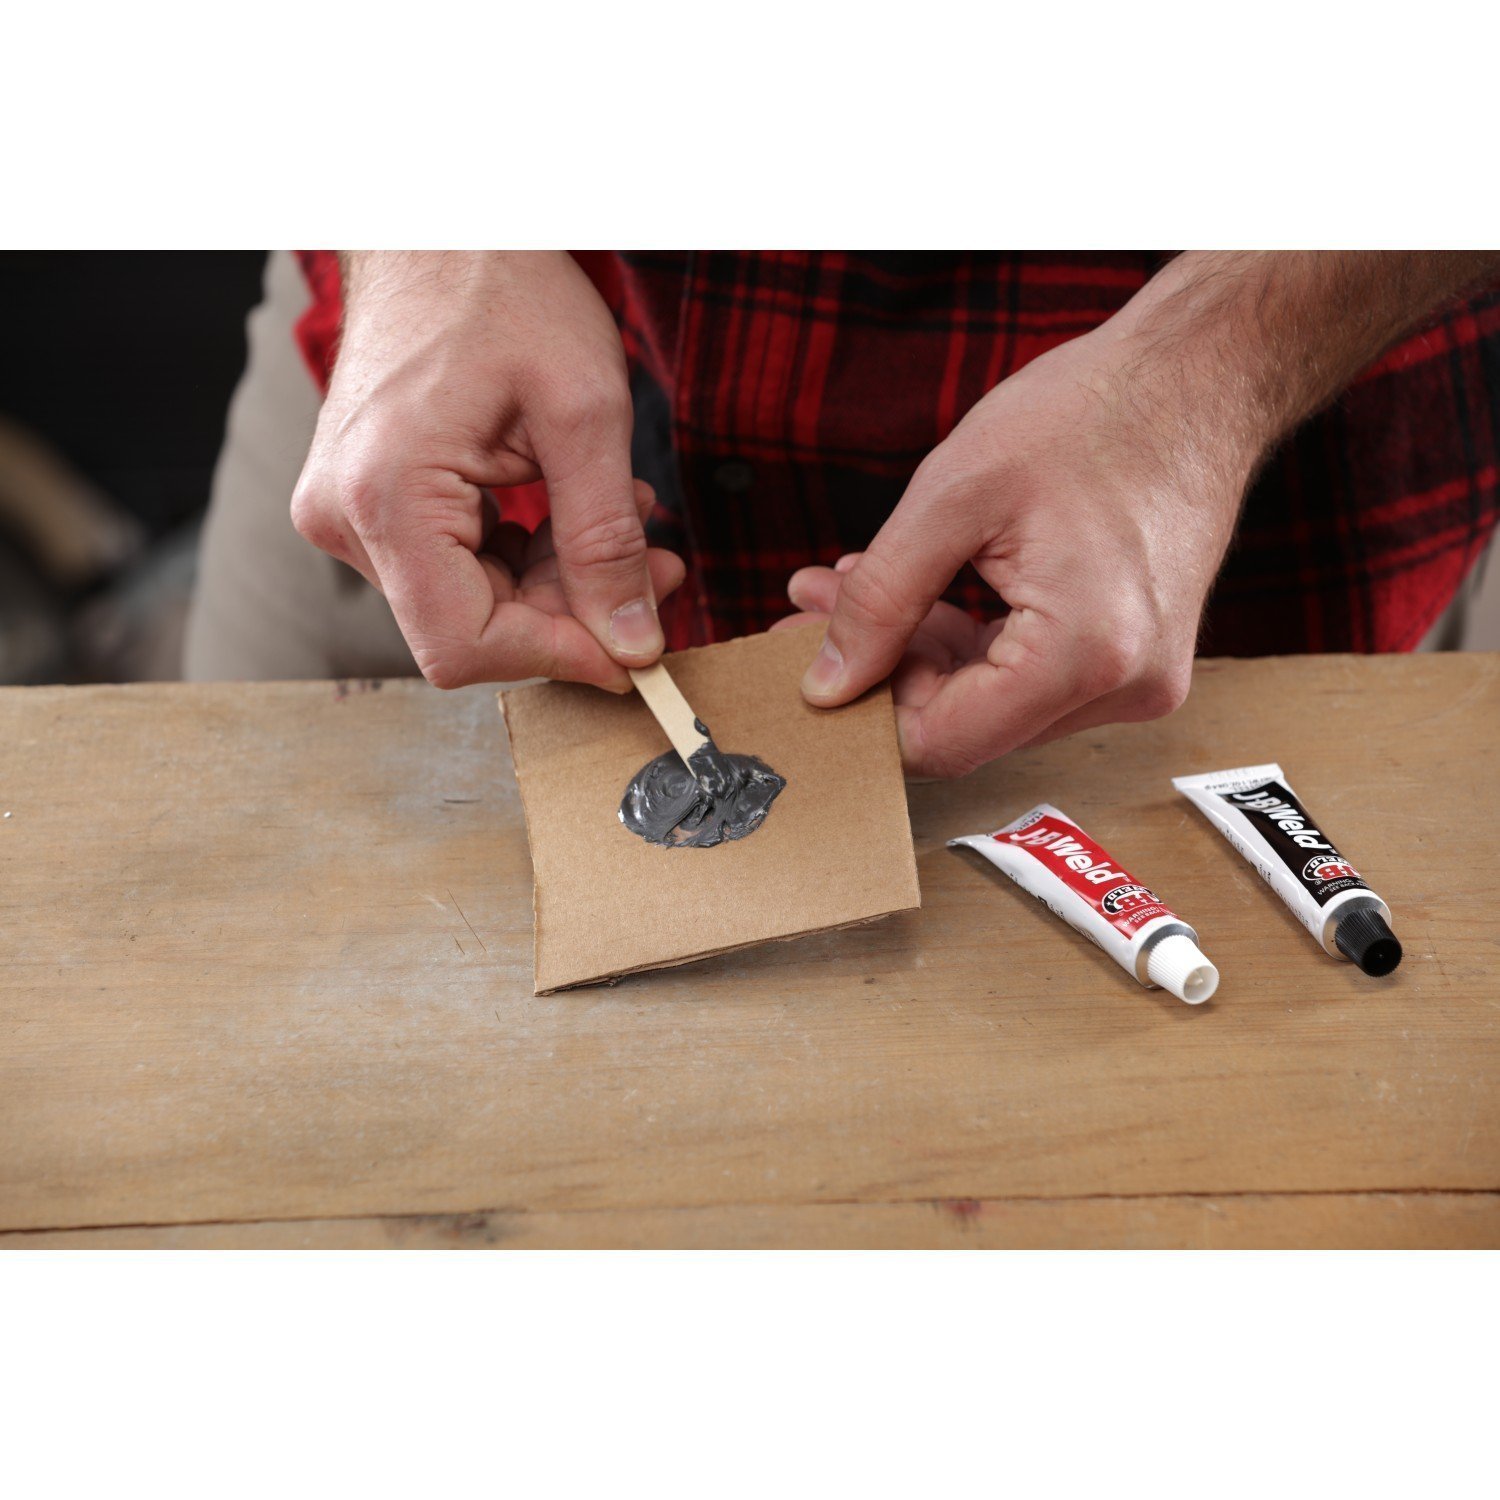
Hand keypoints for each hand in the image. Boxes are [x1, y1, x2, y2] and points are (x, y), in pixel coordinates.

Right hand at [291, 251, 682, 689]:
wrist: (439, 229)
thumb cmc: (504, 291)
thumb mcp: (584, 413)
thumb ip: (607, 541)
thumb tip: (631, 642)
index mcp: (385, 496)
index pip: (463, 643)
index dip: (557, 658)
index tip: (632, 651)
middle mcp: (345, 518)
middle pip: (468, 628)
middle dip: (572, 613)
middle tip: (658, 572)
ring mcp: (349, 512)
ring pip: (468, 602)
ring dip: (558, 580)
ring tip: (629, 520)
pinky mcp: (368, 502)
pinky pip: (454, 566)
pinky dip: (525, 554)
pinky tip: (577, 511)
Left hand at [779, 309, 1256, 776]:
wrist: (1199, 378)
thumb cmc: (1089, 415)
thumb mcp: (952, 496)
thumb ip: (879, 601)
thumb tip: (826, 685)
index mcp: (1084, 656)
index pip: (941, 743)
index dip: (865, 706)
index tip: (816, 649)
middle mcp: (1124, 690)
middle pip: (964, 728)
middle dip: (884, 668)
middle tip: (820, 601)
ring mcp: (1139, 682)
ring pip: (990, 707)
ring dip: (921, 650)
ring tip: (859, 581)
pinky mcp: (1137, 662)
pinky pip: (1029, 680)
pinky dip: (971, 641)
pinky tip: (928, 588)